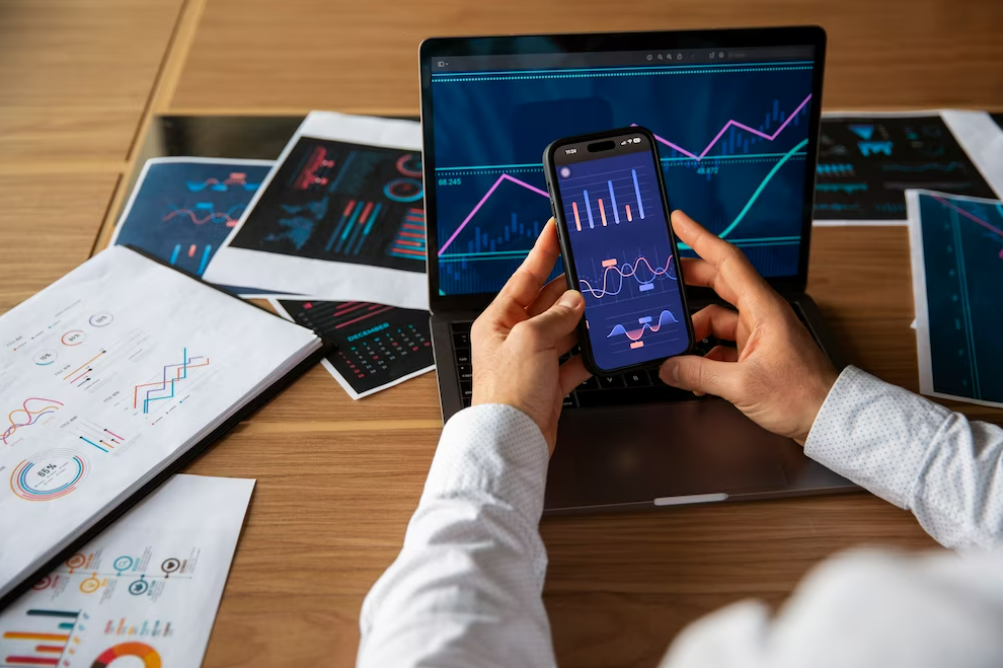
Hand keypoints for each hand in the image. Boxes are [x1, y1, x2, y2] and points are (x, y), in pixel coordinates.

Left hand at [471, 218, 590, 453]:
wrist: (512, 438)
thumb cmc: (507, 392)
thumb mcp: (531, 340)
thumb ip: (556, 316)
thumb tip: (575, 302)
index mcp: (498, 321)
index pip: (524, 277)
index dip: (543, 252)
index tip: (556, 229)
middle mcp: (514, 337)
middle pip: (547, 303)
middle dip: (570, 289)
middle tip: (592, 272)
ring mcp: (533, 360)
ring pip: (563, 329)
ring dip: (582, 321)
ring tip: (603, 306)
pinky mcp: (549, 382)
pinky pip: (573, 359)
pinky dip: (587, 353)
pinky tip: (602, 345)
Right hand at [660, 211, 838, 443]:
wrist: (829, 419)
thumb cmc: (802, 395)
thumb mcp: (742, 384)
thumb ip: (698, 374)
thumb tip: (669, 367)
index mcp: (763, 308)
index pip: (727, 261)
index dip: (700, 238)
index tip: (679, 222)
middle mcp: (760, 315)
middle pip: (717, 284)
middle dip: (687, 280)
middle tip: (661, 276)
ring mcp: (757, 334)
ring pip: (714, 320)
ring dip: (692, 333)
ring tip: (671, 347)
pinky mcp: (755, 355)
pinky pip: (720, 346)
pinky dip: (703, 356)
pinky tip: (691, 374)